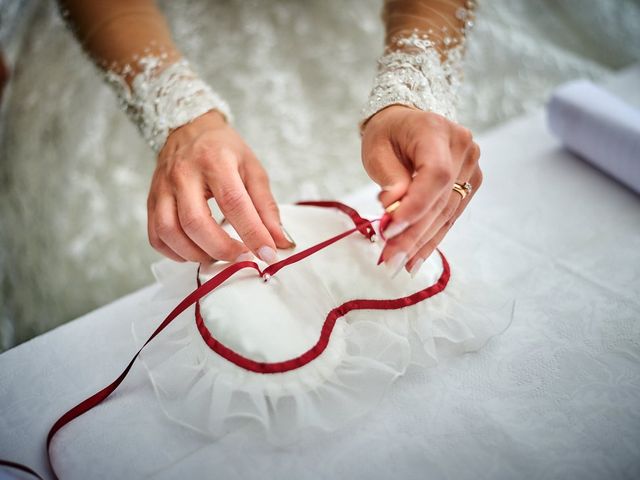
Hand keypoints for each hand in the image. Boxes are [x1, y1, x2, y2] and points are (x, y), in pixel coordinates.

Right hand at [147, 110, 293, 263]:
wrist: (188, 129)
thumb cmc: (224, 151)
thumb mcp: (253, 170)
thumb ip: (267, 208)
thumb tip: (281, 242)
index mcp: (214, 161)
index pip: (233, 203)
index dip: (252, 233)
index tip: (268, 253)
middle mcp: (183, 174)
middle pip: (195, 222)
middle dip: (222, 249)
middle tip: (242, 257)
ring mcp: (162, 188)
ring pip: (170, 232)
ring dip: (197, 254)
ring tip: (219, 256)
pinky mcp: (151, 200)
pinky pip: (156, 236)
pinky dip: (175, 253)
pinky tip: (196, 251)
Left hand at [361, 105, 481, 276]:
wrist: (406, 125)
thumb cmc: (388, 135)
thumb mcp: (376, 150)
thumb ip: (389, 178)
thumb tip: (393, 206)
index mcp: (436, 130)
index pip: (436, 174)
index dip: (415, 206)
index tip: (390, 230)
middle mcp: (462, 147)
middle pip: (441, 200)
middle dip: (412, 234)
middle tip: (389, 259)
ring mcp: (471, 166)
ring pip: (446, 213)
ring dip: (421, 242)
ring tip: (399, 264)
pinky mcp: (470, 183)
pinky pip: (450, 216)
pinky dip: (431, 238)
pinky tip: (415, 258)